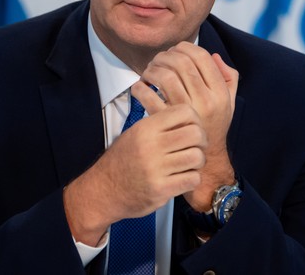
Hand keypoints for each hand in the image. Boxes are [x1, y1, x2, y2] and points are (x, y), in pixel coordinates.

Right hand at [63, 101, 205, 245]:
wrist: (103, 191)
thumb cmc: (123, 160)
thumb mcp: (135, 133)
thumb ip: (159, 124)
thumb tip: (188, 115)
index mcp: (146, 128)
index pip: (185, 112)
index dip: (194, 119)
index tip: (193, 128)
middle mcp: (151, 146)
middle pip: (195, 134)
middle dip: (201, 140)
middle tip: (197, 147)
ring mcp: (156, 169)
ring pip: (197, 157)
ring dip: (198, 161)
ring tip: (190, 164)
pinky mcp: (161, 189)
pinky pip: (192, 179)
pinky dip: (192, 178)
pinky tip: (184, 178)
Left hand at [138, 42, 238, 210]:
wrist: (205, 159)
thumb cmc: (214, 125)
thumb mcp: (229, 102)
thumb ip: (228, 77)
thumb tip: (214, 56)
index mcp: (220, 93)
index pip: (202, 57)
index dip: (186, 47)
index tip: (176, 50)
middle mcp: (205, 101)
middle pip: (182, 63)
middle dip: (166, 55)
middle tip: (159, 59)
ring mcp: (186, 113)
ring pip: (165, 76)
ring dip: (152, 68)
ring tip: (149, 71)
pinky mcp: (167, 123)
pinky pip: (148, 96)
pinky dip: (140, 86)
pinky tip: (141, 86)